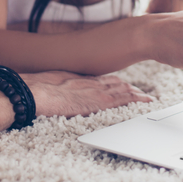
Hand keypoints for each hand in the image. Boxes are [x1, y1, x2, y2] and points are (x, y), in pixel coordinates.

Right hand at [22, 71, 151, 117]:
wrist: (36, 92)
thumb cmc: (38, 89)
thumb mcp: (53, 83)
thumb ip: (63, 87)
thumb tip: (62, 92)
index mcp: (80, 79)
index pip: (105, 79)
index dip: (117, 83)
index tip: (125, 86)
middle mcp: (92, 83)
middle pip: (118, 84)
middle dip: (130, 88)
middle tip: (142, 93)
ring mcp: (97, 91)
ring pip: (123, 90)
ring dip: (136, 94)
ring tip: (146, 98)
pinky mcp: (99, 102)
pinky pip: (123, 100)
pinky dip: (135, 99)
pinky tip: (144, 101)